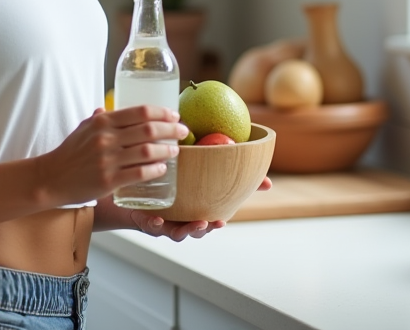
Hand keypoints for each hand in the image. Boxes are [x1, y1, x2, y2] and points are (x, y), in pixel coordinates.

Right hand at [39, 106, 187, 207]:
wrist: (51, 178)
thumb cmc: (69, 153)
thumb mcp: (83, 129)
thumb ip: (98, 120)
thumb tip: (107, 109)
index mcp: (102, 122)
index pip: (140, 111)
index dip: (162, 112)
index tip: (174, 115)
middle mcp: (106, 138)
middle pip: (148, 129)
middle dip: (171, 129)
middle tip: (183, 132)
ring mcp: (107, 159)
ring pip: (147, 151)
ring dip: (166, 149)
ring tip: (175, 150)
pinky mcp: (108, 180)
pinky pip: (139, 173)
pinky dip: (155, 169)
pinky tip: (162, 168)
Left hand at [127, 176, 271, 239]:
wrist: (140, 189)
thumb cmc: (179, 186)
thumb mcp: (203, 177)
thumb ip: (233, 177)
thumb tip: (269, 183)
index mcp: (198, 212)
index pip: (212, 222)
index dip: (218, 223)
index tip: (223, 221)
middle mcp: (183, 221)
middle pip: (195, 231)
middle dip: (201, 230)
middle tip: (207, 222)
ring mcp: (166, 223)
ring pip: (175, 232)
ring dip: (182, 231)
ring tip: (186, 224)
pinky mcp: (147, 219)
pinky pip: (150, 225)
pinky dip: (153, 224)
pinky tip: (155, 219)